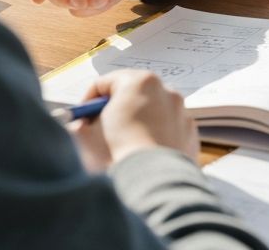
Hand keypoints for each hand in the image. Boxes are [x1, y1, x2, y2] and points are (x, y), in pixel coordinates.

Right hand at [69, 69, 198, 171]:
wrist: (152, 187)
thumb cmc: (115, 156)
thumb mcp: (83, 137)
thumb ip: (78, 125)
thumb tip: (79, 126)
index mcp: (139, 81)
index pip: (105, 83)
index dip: (87, 102)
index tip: (81, 120)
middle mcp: (166, 90)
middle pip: (132, 96)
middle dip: (114, 112)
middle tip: (99, 133)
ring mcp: (182, 113)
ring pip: (152, 113)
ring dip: (138, 125)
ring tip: (124, 148)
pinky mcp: (191, 135)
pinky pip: (169, 131)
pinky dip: (157, 140)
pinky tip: (145, 158)